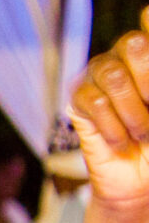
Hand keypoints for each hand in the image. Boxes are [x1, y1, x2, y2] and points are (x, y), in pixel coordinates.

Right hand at [70, 11, 148, 222]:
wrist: (144, 179)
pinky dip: (112, 127)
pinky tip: (120, 141)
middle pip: (134, 43)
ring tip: (142, 134)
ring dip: (134, 113)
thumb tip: (142, 46)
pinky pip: (92, 102)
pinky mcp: (79, 102)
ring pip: (112, 75)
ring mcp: (99, 78)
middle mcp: (127, 58)